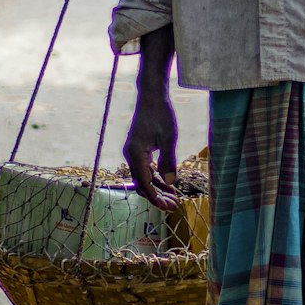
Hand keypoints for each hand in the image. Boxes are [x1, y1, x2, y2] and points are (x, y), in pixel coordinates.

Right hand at [124, 88, 179, 210]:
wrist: (152, 97)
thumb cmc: (161, 114)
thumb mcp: (169, 138)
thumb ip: (169, 161)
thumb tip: (170, 183)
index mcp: (135, 153)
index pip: (144, 183)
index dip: (155, 198)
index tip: (168, 207)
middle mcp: (130, 155)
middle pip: (142, 184)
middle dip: (157, 197)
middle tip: (173, 207)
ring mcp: (133, 153)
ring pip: (144, 178)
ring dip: (157, 189)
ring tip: (173, 198)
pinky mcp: (138, 150)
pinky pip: (146, 170)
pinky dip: (156, 178)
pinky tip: (169, 185)